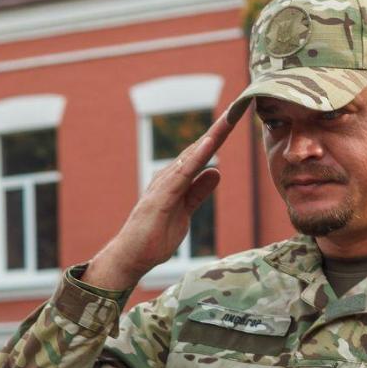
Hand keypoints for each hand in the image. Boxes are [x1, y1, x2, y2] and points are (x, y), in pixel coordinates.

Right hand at [83, 108, 241, 290]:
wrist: (130, 258)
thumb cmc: (153, 238)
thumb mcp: (185, 214)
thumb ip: (197, 193)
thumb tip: (216, 171)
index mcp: (175, 182)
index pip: (201, 155)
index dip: (218, 138)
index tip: (234, 119)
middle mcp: (168, 178)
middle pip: (198, 149)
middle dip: (217, 129)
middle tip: (236, 108)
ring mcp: (162, 187)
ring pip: (191, 157)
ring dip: (210, 138)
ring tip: (227, 120)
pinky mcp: (160, 200)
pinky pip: (181, 175)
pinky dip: (195, 159)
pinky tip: (208, 145)